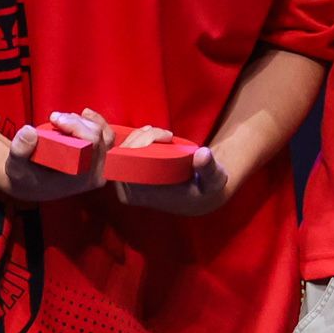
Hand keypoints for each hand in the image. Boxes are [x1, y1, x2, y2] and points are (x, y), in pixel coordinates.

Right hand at [0, 109, 109, 201]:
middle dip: (76, 122)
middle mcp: (95, 175)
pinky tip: (84, 116)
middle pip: (98, 137)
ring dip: (87, 122)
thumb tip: (30, 132)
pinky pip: (107, 138)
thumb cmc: (25, 175)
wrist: (30, 185)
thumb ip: (20, 149)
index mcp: (80, 178)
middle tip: (54, 118)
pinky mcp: (99, 160)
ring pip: (105, 136)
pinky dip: (97, 124)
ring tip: (66, 119)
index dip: (76, 126)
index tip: (54, 118)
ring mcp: (100, 168)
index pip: (91, 145)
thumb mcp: (15, 165)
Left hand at [107, 124, 230, 214]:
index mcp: (138, 194)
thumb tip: (203, 154)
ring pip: (119, 151)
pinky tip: (150, 134)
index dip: (140, 142)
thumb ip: (209, 168)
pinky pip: (121, 152)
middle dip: (141, 137)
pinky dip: (135, 140)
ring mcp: (124, 183)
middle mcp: (126, 190)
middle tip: (167, 134)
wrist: (201, 198)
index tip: (167, 136)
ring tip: (162, 134)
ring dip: (139, 137)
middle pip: (119, 154)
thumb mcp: (214, 179)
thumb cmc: (206, 189)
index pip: (125, 162)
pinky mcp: (127, 175)